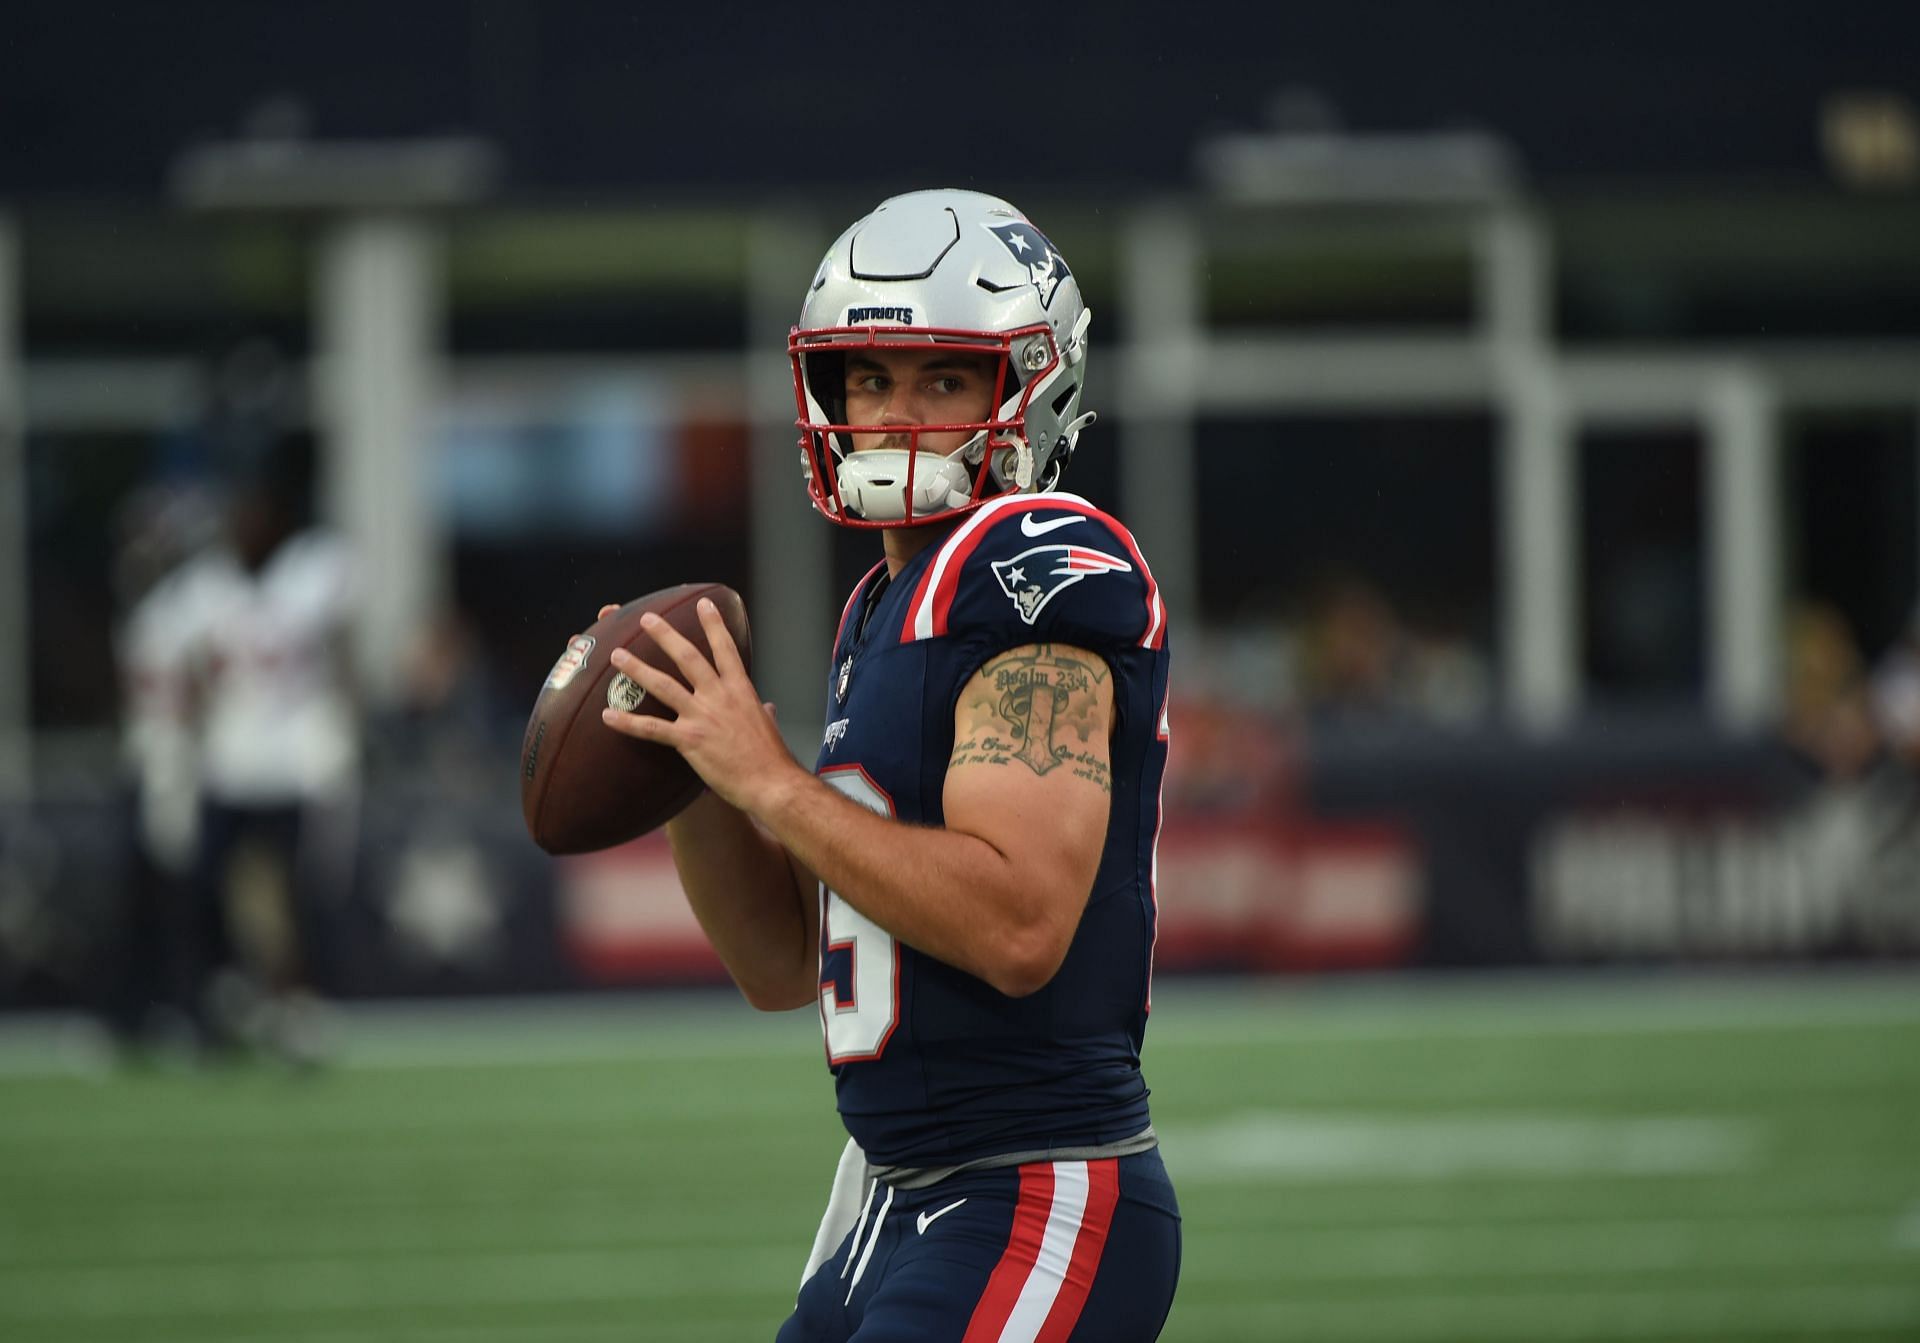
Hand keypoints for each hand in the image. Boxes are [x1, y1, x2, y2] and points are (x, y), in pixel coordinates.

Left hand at [599, 597, 802, 816]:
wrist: (771, 782)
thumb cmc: (773, 758)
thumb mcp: (769, 725)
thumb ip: (764, 712)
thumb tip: (768, 708)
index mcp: (741, 689)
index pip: (726, 648)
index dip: (714, 624)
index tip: (704, 603)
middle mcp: (719, 696)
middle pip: (687, 656)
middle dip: (665, 635)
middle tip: (647, 619)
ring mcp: (702, 716)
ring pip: (663, 685)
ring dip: (637, 669)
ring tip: (617, 656)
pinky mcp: (689, 740)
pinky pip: (652, 728)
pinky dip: (628, 722)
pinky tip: (608, 716)